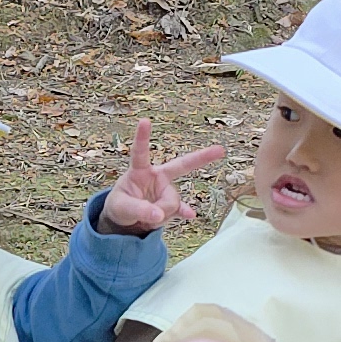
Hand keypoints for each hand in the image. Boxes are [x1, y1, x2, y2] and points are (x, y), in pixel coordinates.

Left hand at [96, 120, 228, 233]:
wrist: (125, 221)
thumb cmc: (120, 206)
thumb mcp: (122, 208)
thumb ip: (139, 210)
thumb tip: (159, 214)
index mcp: (140, 171)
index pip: (141, 152)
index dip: (143, 137)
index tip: (144, 120)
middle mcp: (157, 178)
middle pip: (181, 165)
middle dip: (201, 157)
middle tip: (220, 150)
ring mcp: (166, 191)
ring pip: (171, 202)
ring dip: (160, 213)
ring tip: (145, 218)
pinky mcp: (171, 206)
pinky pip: (180, 209)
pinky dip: (183, 212)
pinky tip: (190, 215)